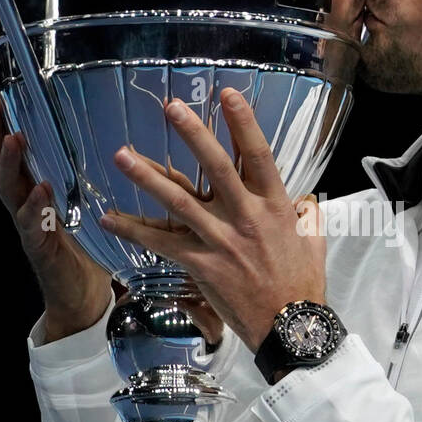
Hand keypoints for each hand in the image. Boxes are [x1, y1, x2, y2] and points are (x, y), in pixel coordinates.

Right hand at [0, 66, 111, 340]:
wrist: (83, 295)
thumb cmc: (88, 242)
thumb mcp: (88, 195)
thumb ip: (90, 164)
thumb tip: (115, 120)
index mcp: (35, 179)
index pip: (12, 136)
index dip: (0, 108)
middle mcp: (24, 197)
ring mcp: (27, 222)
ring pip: (8, 188)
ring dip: (10, 162)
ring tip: (14, 138)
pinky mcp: (39, 247)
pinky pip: (32, 224)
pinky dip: (35, 207)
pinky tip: (41, 190)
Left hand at [98, 88, 326, 352]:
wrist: (291, 327)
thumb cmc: (303, 285)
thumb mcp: (312, 240)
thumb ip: (302, 214)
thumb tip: (299, 200)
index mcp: (275, 206)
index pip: (258, 155)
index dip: (243, 123)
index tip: (227, 94)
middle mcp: (247, 217)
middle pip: (216, 167)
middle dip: (193, 135)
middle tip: (171, 108)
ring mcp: (222, 240)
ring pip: (180, 202)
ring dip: (149, 177)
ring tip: (122, 155)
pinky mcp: (202, 265)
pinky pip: (162, 243)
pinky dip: (134, 230)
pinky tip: (109, 217)